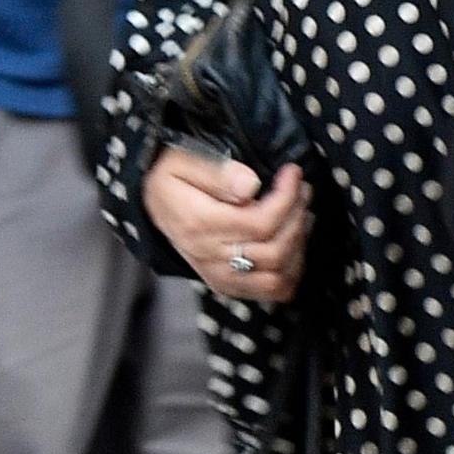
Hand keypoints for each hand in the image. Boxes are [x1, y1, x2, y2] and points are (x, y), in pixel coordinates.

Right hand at [143, 145, 306, 303]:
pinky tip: (293, 241)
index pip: (260, 223)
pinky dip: (291, 270)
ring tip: (300, 212)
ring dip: (299, 243)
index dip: (286, 198)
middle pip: (275, 249)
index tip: (292, 172)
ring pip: (278, 275)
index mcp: (199, 225)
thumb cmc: (171, 179)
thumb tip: (251, 185)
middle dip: (297, 216)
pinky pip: (271, 291)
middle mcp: (209, 256)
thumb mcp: (182, 162)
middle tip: (301, 189)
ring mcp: (219, 276)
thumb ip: (217, 173)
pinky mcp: (227, 285)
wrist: (152, 204)